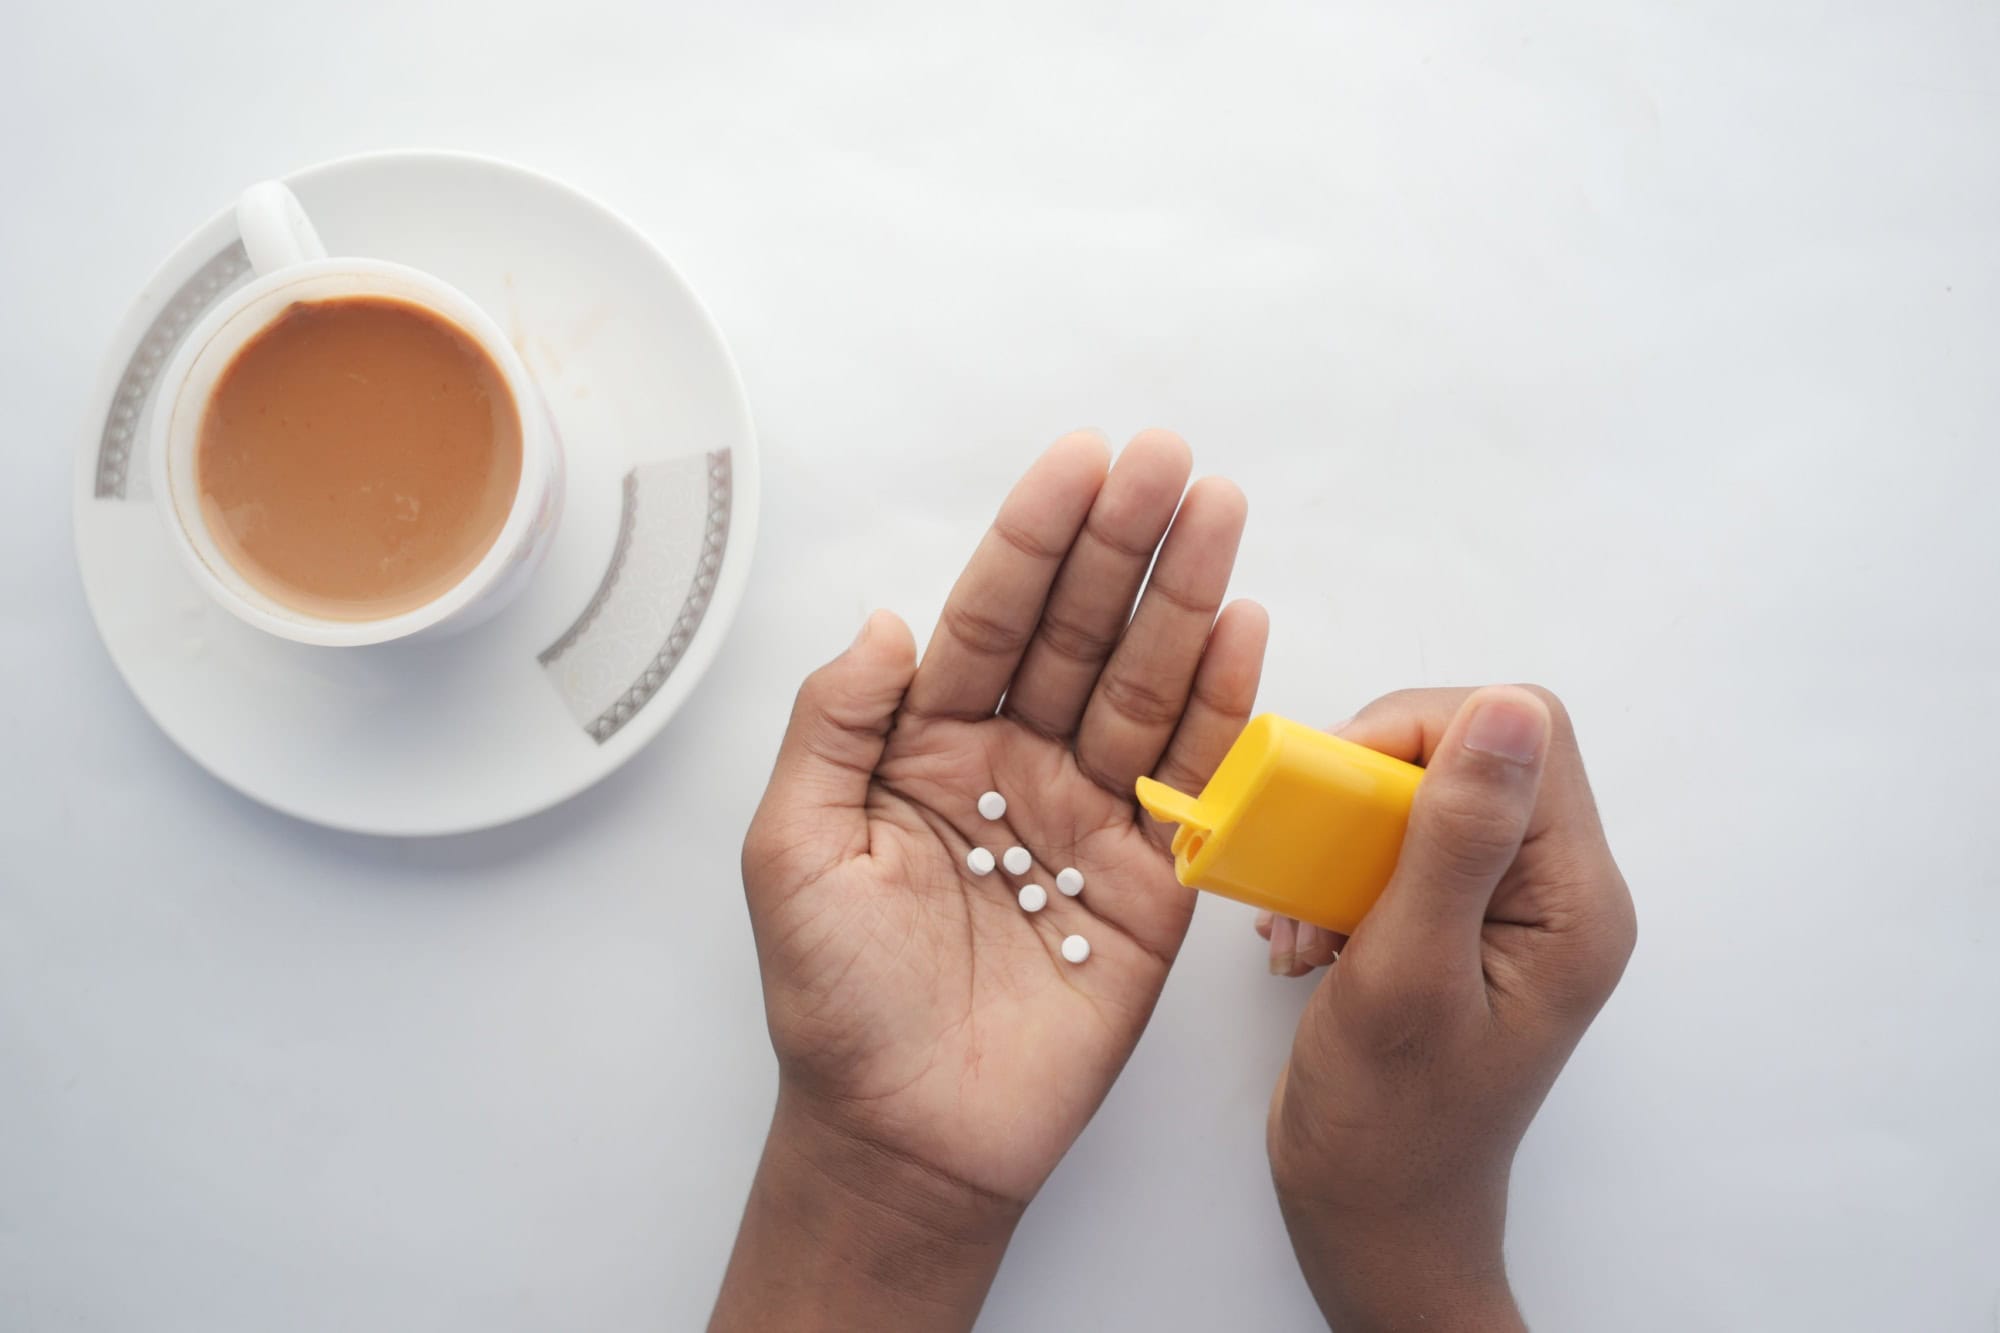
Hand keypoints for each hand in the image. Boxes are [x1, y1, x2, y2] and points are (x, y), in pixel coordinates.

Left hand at [713, 430, 1266, 1330]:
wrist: (906, 1138)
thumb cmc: (835, 1005)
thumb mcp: (792, 851)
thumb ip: (833, 727)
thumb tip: (888, 623)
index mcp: (924, 748)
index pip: (989, 619)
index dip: (1032, 539)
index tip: (1077, 462)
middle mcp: (1012, 765)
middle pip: (1077, 633)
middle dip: (1122, 544)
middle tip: (1170, 460)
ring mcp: (1087, 818)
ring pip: (1142, 687)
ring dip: (1184, 600)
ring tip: (1219, 513)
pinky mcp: (1152, 883)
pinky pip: (1193, 782)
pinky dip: (1222, 708)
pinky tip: (1243, 629)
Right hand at [1264, 687, 1635, 1332]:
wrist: (1372, 1221)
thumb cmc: (1390, 1126)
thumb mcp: (1411, 972)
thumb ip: (1457, 838)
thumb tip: (1507, 708)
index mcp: (1575, 901)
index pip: (1520, 734)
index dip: (1418, 734)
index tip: (1333, 794)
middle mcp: (1555, 892)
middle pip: (1468, 752)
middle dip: (1365, 790)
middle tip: (1305, 858)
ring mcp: (1505, 909)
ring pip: (1420, 794)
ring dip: (1339, 838)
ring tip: (1298, 918)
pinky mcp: (1454, 923)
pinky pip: (1395, 846)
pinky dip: (1332, 873)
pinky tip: (1301, 938)